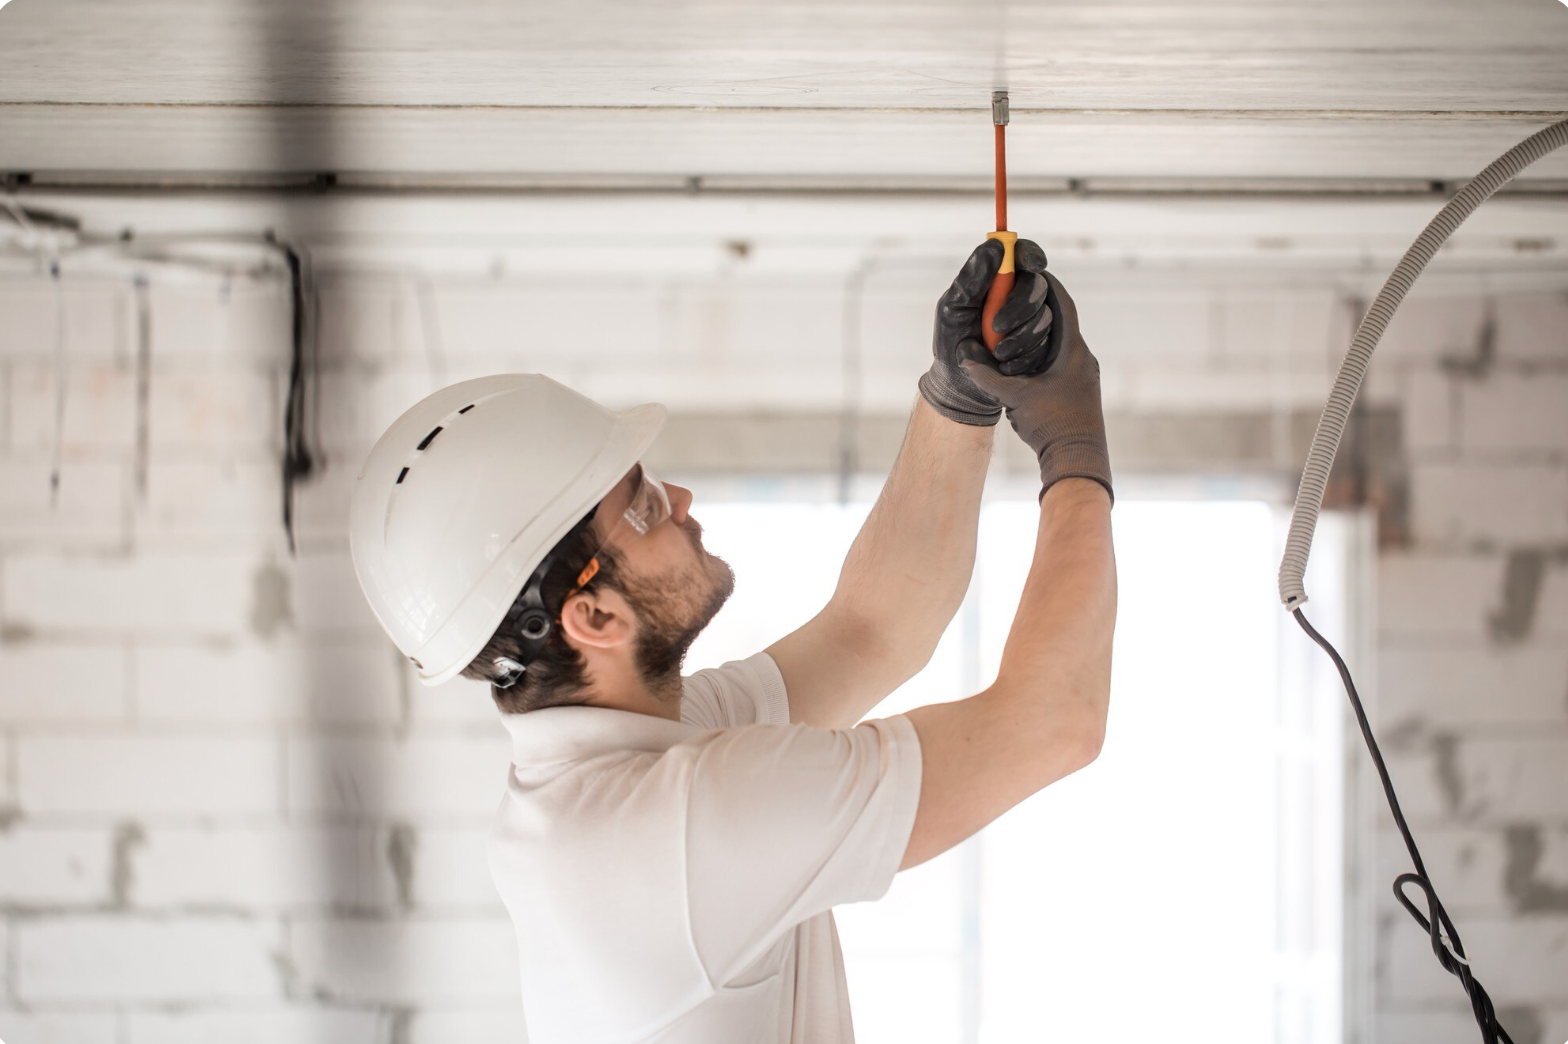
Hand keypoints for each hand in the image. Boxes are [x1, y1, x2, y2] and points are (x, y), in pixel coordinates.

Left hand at [918, 239, 1055, 424]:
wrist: (960, 383)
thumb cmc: (952, 340)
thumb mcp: (953, 308)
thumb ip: (972, 278)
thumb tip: (995, 246)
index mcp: (998, 279)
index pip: (1022, 255)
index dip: (1032, 255)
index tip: (1034, 265)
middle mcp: (1018, 295)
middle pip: (1038, 286)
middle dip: (1021, 306)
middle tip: (997, 325)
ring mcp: (1033, 320)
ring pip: (1045, 318)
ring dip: (1020, 337)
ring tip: (996, 352)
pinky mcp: (1041, 345)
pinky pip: (1046, 345)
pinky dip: (1025, 356)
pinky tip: (1006, 365)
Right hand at [959, 271, 1112, 501]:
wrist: (1077, 459)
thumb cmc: (1051, 426)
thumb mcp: (1014, 397)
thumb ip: (988, 376)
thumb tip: (964, 357)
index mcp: (1072, 350)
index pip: (1062, 303)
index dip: (1045, 284)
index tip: (1029, 271)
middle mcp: (1082, 358)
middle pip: (1061, 321)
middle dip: (1038, 308)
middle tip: (1017, 297)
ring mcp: (1083, 375)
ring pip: (1061, 343)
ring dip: (1040, 333)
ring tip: (1017, 328)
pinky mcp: (1080, 391)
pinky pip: (1061, 362)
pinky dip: (1043, 355)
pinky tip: (1026, 363)